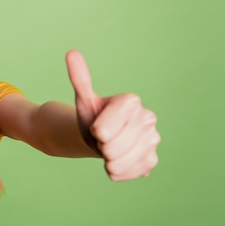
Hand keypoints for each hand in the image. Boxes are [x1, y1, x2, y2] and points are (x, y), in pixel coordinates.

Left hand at [65, 50, 159, 180]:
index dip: (98, 130)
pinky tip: (116, 162)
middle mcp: (148, 118)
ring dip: (109, 160)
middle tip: (102, 141)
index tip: (96, 129)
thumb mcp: (84, 100)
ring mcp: (153, 140)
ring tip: (107, 152)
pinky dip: (118, 172)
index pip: (107, 126)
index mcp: (131, 102)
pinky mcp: (152, 160)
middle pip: (114, 146)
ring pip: (122, 160)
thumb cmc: (92, 117)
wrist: (100, 139)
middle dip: (102, 147)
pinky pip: (131, 172)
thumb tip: (71, 53)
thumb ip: (80, 78)